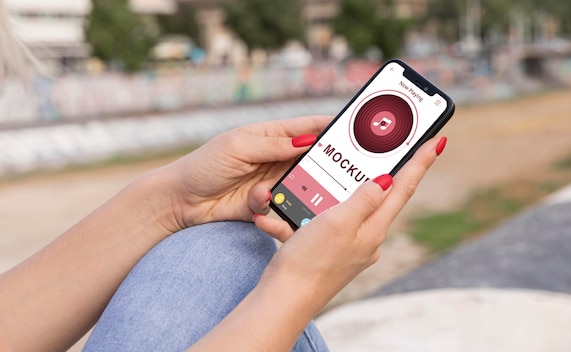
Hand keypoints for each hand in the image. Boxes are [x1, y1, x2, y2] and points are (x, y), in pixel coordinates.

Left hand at [153, 116, 331, 232]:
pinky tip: (258, 201)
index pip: (309, 127)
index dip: (333, 127)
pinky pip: (286, 206)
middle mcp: (277, 158)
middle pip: (314, 158)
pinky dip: (276, 205)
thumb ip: (273, 145)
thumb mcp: (238, 146)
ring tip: (293, 187)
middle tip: (344, 168)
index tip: (357, 130)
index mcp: (272, 135)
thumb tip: (308, 141)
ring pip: (303, 184)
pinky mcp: (267, 205)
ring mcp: (274, 182)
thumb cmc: (205, 165)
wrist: (180, 202)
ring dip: (302, 188)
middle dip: (327, 163)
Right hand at [255, 137, 445, 308]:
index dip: (421, 163)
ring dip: (330, 195)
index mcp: (373, 228)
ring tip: (313, 189)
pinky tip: (282, 218)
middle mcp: (367, 237)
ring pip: (347, 208)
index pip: (404, 188)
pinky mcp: (329, 251)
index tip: (437, 141)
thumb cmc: (309, 263)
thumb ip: (364, 200)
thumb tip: (387, 181)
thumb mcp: (339, 223)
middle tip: (386, 149)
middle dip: (378, 173)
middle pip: (380, 196)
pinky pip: (322, 223)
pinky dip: (305, 216)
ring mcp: (349, 246)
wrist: (284, 300)